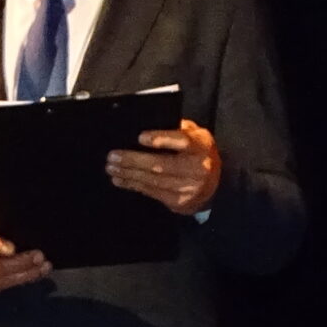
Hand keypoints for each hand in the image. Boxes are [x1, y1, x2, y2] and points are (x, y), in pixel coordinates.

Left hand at [107, 119, 221, 214]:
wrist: (214, 186)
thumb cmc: (197, 153)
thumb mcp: (195, 135)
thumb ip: (176, 128)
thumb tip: (145, 124)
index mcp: (201, 146)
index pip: (182, 141)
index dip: (161, 139)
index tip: (140, 137)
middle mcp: (198, 168)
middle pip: (162, 164)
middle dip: (134, 160)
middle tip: (113, 156)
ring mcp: (188, 188)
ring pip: (153, 181)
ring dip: (128, 174)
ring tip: (111, 168)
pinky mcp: (179, 202)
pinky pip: (152, 193)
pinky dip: (133, 185)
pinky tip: (120, 180)